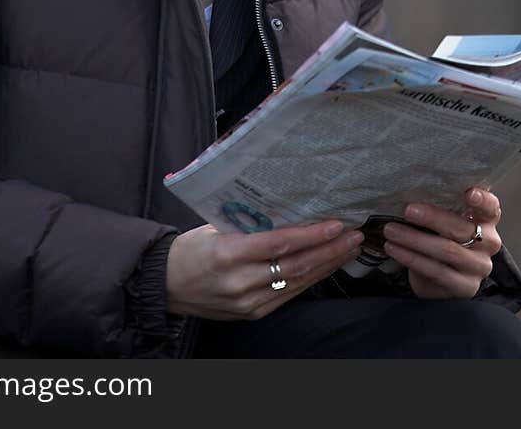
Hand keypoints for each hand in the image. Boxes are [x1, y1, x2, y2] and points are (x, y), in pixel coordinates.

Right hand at [166, 219, 364, 319]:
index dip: (312, 234)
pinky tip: (326, 266)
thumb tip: (288, 208)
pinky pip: (288, 295)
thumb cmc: (191, 248)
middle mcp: (240, 282)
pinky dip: (310, 279)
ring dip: (327, 265)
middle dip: (330, 249)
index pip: (280, 243)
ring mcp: (248, 302)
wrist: (166, 286)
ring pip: (297, 282)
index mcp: (228, 253)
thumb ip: (249, 223)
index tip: (336, 223)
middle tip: (354, 234)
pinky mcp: (252, 313)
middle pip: (296, 265)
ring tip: (348, 248)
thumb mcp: (215, 226)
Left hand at [380, 187, 502, 299]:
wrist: (438, 276)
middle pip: (462, 228)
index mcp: (487, 220)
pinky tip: (395, 249)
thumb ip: (441, 205)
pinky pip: (437, 271)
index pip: (491, 207)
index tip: (469, 193)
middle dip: (432, 218)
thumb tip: (411, 188)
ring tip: (391, 230)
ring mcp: (479, 267)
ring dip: (415, 239)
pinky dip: (412, 258)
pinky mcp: (466, 287)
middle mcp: (489, 243)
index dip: (482, 199)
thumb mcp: (444, 218)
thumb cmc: (441, 236)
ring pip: (447, 250)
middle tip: (407, 210)